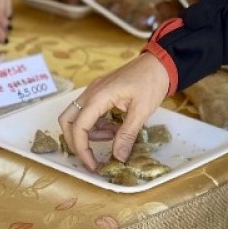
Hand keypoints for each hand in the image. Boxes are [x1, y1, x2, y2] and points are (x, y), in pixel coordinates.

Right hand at [57, 54, 169, 171]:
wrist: (160, 62)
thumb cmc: (152, 82)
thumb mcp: (141, 111)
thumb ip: (127, 135)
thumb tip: (118, 158)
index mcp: (98, 96)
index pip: (78, 127)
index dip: (82, 150)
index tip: (93, 166)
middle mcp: (91, 92)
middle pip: (68, 121)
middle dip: (75, 142)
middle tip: (91, 157)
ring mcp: (94, 91)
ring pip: (76, 117)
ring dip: (88, 133)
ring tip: (112, 138)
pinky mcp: (100, 92)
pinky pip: (89, 112)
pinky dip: (96, 125)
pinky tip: (113, 129)